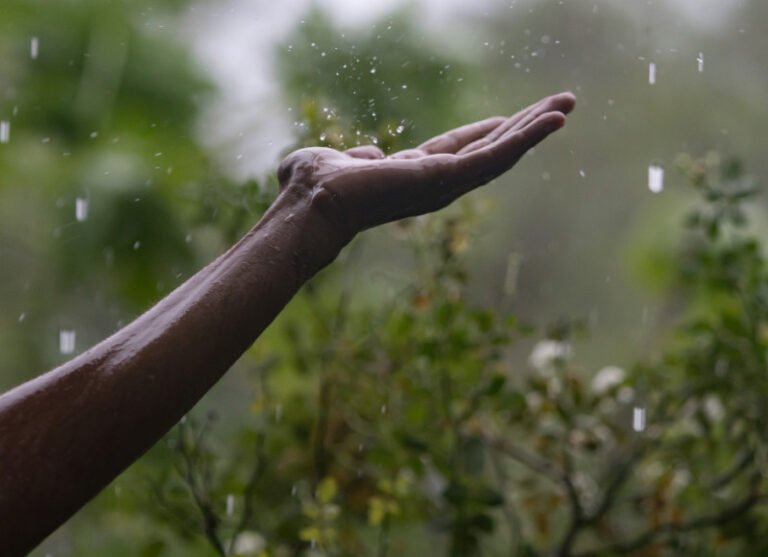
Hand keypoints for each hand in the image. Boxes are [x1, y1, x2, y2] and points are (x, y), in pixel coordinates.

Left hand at [277, 92, 574, 236]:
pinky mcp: (450, 178)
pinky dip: (528, 137)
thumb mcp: (334, 161)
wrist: (311, 204)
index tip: (509, 118)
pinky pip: (497, 155)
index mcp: (413, 174)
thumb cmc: (312, 189)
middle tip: (560, 105)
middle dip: (524, 127)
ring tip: (567, 105)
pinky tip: (555, 118)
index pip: (458, 150)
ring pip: (501, 152)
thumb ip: (352, 157)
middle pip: (489, 149)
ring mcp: (446, 182)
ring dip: (535, 128)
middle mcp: (435, 181)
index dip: (484, 133)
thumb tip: (365, 155)